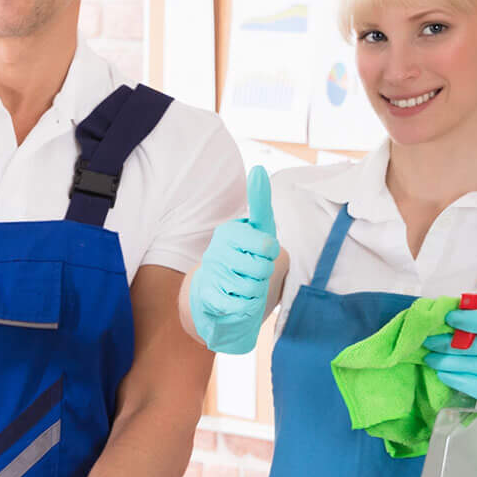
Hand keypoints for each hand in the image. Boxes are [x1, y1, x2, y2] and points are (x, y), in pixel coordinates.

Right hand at [190, 166, 283, 353]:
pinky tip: (236, 302)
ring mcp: (211, 274)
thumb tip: (257, 170)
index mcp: (230, 231)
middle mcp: (217, 250)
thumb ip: (260, 201)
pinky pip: (238, 304)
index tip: (265, 251)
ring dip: (255, 293)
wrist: (214, 295)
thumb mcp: (259, 229)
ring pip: (253, 288)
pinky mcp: (207, 297)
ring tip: (244, 287)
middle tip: (254, 271)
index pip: (264, 243)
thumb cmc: (245, 257)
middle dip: (265, 274)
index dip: (269, 252)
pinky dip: (244, 307)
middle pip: (264, 267)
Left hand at [425, 308, 476, 421]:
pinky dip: (452, 377)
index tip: (447, 317)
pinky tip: (441, 373)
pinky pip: (469, 383)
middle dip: (445, 342)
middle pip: (474, 345)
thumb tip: (449, 319)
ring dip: (443, 360)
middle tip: (426, 340)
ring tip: (429, 357)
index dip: (467, 318)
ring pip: (468, 364)